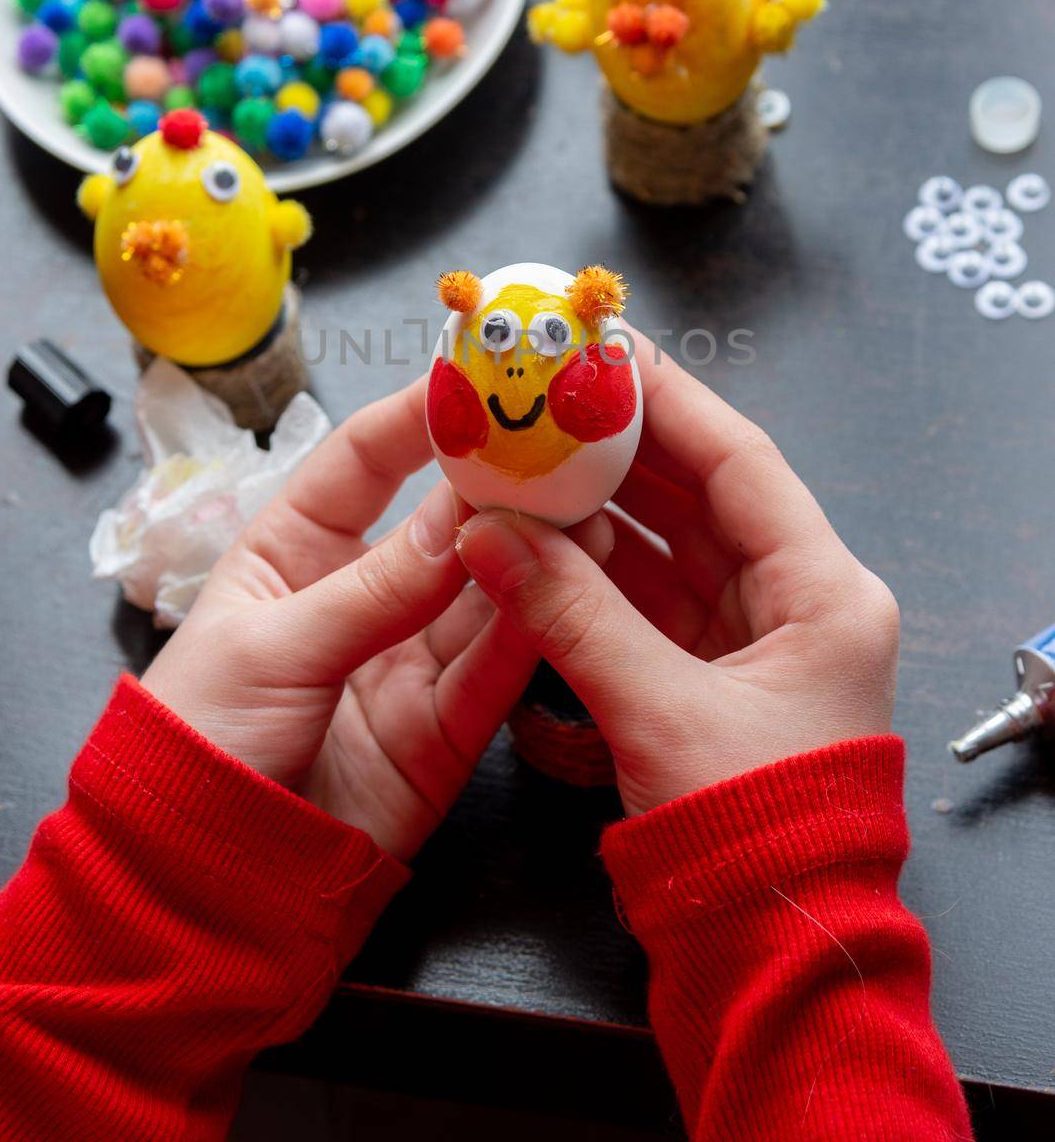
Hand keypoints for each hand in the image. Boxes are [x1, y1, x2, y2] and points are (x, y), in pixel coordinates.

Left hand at [142, 377, 610, 860]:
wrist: (205, 884)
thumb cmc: (202, 740)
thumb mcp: (273, 648)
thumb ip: (372, 590)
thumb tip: (458, 518)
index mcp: (293, 553)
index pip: (363, 462)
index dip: (418, 418)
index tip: (480, 383)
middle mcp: (358, 597)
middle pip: (438, 527)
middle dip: (496, 488)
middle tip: (562, 451)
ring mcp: (404, 663)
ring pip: (480, 597)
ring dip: (529, 558)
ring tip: (587, 515)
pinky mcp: (442, 732)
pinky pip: (492, 675)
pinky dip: (530, 636)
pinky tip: (569, 597)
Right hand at [456, 331, 898, 817]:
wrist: (772, 958)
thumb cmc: (751, 836)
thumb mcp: (657, 711)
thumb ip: (567, 614)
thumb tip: (486, 535)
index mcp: (825, 593)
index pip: (742, 461)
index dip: (668, 403)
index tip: (604, 354)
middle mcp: (799, 605)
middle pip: (703, 498)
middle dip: (622, 452)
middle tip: (548, 403)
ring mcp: (756, 643)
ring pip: (670, 550)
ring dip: (600, 513)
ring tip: (529, 464)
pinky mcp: (715, 681)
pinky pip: (651, 604)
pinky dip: (596, 577)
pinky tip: (540, 545)